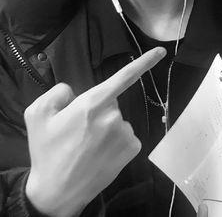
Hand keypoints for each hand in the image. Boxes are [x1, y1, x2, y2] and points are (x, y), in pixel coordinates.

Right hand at [25, 47, 165, 216]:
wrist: (57, 191)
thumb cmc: (47, 151)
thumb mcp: (38, 115)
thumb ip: (57, 93)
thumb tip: (74, 91)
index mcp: (92, 104)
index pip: (123, 76)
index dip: (144, 62)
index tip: (161, 51)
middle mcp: (113, 116)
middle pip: (110, 102)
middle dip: (97, 111)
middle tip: (77, 132)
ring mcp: (125, 133)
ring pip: (118, 120)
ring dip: (106, 127)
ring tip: (86, 146)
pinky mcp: (133, 148)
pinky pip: (125, 135)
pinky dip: (115, 141)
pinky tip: (99, 153)